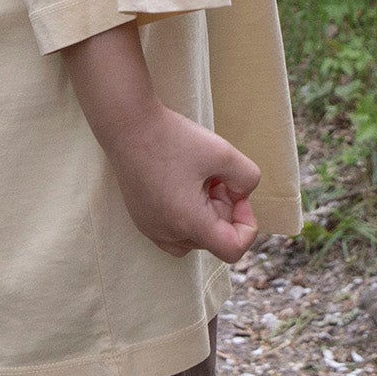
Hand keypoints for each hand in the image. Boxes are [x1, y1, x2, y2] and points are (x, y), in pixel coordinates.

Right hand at [62, 23, 261, 262]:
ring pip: (194, 236)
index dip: (247, 226)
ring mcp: (151, 229)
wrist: (128, 125)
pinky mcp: (141, 218)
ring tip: (199, 178)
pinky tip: (183, 181)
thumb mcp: (223, 152)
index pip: (232, 251)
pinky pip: (174, 230)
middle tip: (216, 175)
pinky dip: (187, 213)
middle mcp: (167, 234)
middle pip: (212, 239)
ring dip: (205, 213)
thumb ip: (248, 178)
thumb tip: (242, 195)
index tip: (238, 195)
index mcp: (189, 223)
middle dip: (224, 210)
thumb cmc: (174, 138)